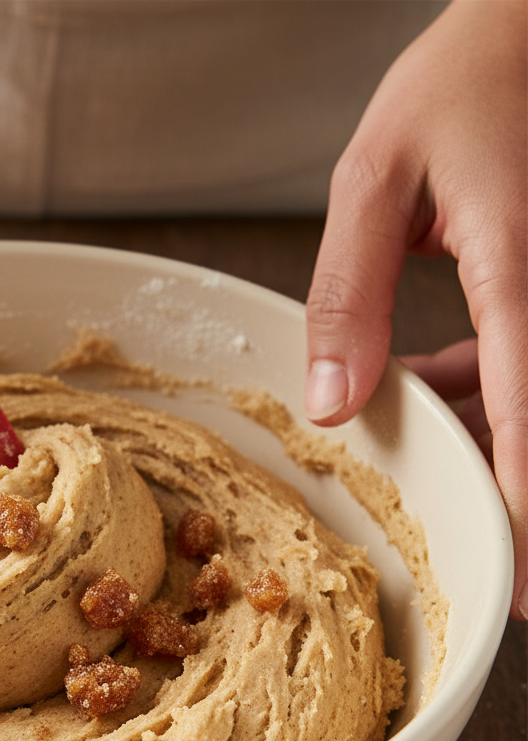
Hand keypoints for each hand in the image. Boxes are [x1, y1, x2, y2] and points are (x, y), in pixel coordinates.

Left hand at [305, 0, 526, 618]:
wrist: (527, 24)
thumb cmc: (467, 77)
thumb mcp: (376, 179)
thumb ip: (348, 294)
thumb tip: (329, 401)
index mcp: (519, 266)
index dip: (525, 503)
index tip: (523, 586)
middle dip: (501, 475)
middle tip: (463, 525)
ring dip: (482, 427)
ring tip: (409, 411)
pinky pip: (527, 364)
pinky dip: (486, 385)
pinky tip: (429, 373)